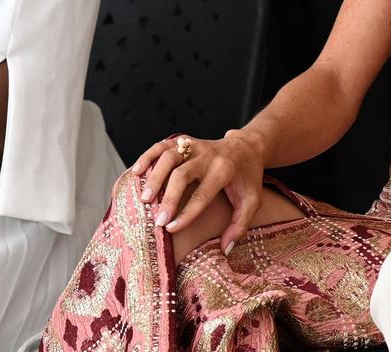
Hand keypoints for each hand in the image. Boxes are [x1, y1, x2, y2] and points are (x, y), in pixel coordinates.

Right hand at [131, 129, 266, 252]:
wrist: (248, 147)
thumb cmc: (247, 178)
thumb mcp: (253, 201)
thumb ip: (241, 225)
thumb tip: (225, 249)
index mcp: (225, 171)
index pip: (203, 194)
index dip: (187, 213)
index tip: (171, 229)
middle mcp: (208, 156)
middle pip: (183, 174)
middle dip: (169, 198)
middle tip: (157, 220)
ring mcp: (195, 146)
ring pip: (170, 157)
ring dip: (155, 177)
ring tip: (145, 199)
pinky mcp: (185, 141)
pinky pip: (163, 145)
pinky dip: (148, 156)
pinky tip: (137, 172)